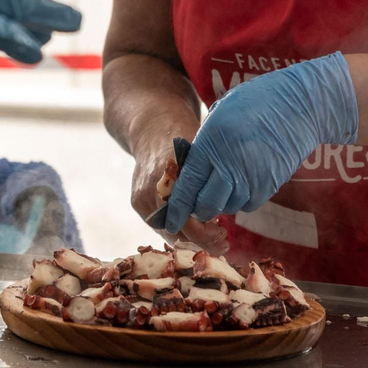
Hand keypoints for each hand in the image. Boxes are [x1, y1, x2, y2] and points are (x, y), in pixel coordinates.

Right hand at [129, 137, 227, 253]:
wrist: (152, 127)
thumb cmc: (185, 137)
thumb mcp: (204, 156)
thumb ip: (211, 182)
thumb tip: (230, 208)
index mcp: (170, 178)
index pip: (187, 220)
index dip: (206, 234)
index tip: (224, 236)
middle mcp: (151, 190)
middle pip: (176, 230)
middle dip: (201, 239)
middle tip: (222, 241)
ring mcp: (141, 197)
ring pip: (167, 231)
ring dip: (189, 235)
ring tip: (212, 234)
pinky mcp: (137, 201)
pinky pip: (159, 224)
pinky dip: (178, 227)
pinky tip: (195, 225)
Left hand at [164, 53, 357, 232]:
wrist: (299, 105)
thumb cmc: (255, 101)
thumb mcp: (219, 114)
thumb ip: (204, 143)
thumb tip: (192, 168)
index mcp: (211, 143)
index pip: (188, 185)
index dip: (177, 207)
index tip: (171, 221)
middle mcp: (229, 164)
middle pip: (207, 203)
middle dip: (198, 208)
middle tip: (197, 203)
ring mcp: (252, 177)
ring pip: (228, 207)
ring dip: (220, 204)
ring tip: (221, 189)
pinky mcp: (270, 184)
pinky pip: (249, 204)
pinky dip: (241, 201)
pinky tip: (241, 185)